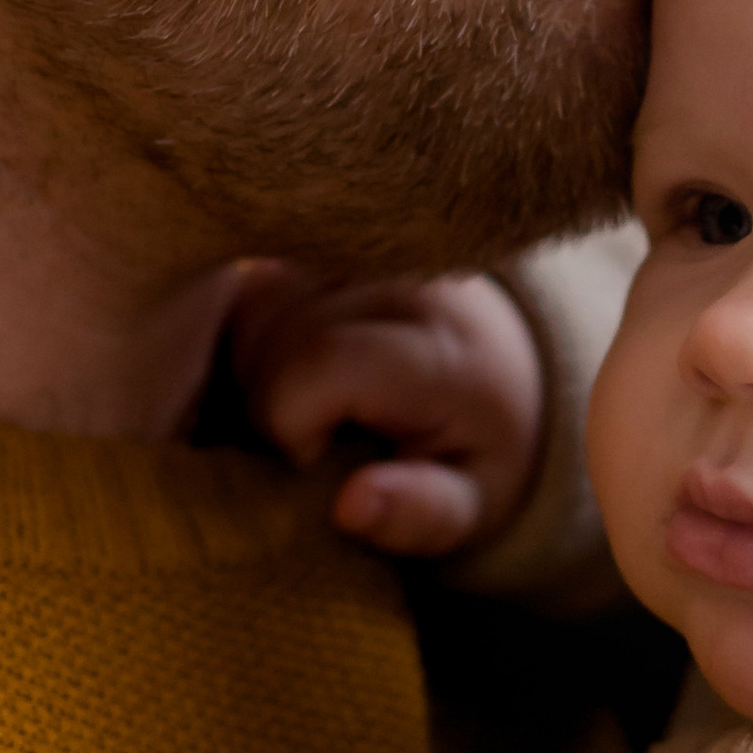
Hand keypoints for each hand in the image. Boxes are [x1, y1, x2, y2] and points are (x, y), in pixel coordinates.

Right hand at [227, 271, 544, 557]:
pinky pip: (249, 288)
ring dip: (255, 372)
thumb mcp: (472, 503)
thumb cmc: (476, 449)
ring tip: (310, 404)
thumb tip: (351, 507)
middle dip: (271, 406)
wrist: (502, 367)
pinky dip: (253, 339)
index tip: (318, 460)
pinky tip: (291, 368)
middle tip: (319, 439)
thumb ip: (421, 513)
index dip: (292, 422)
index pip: (322, 363)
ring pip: (250, 309)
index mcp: (442, 348)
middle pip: (275, 340)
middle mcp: (401, 278)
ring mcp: (358, 250)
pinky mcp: (326, 239)